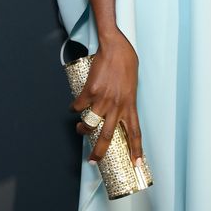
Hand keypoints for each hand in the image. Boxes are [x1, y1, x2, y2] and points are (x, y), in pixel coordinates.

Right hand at [70, 30, 142, 162]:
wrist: (115, 46)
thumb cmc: (126, 62)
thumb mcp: (132, 86)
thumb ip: (126, 100)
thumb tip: (118, 109)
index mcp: (130, 105)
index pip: (135, 133)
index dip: (136, 150)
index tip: (136, 164)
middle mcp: (117, 105)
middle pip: (108, 136)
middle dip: (99, 152)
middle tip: (93, 160)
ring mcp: (103, 99)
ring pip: (89, 124)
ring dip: (82, 129)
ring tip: (80, 128)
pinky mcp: (90, 91)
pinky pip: (78, 106)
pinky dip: (74, 108)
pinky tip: (74, 106)